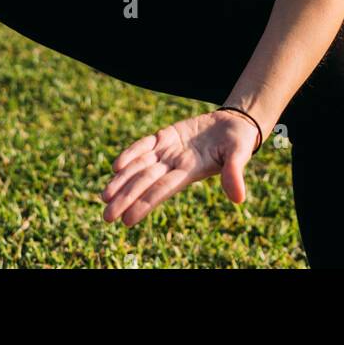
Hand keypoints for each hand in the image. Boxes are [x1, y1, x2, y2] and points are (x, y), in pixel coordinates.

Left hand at [98, 110, 259, 226]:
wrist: (234, 124)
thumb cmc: (238, 142)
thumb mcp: (239, 154)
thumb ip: (234, 173)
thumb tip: (239, 199)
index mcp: (191, 171)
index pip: (163, 190)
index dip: (144, 203)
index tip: (127, 220)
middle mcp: (175, 164)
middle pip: (145, 182)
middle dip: (125, 197)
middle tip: (106, 216)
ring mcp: (169, 150)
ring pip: (140, 166)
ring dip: (122, 180)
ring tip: (104, 196)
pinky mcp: (166, 136)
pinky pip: (144, 145)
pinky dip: (131, 154)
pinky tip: (116, 166)